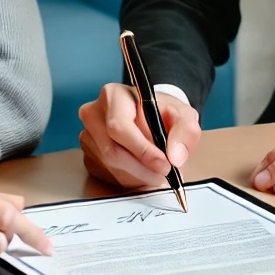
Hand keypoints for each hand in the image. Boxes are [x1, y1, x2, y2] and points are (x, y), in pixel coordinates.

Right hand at [79, 83, 200, 189]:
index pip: (119, 127)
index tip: (164, 164)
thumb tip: (175, 156)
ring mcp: (88, 135)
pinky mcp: (88, 154)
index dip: (142, 151)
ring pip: (112, 167)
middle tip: (165, 173)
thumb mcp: (182, 115)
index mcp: (113, 95)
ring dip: (139, 176)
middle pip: (113, 152)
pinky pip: (108, 175)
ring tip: (157, 170)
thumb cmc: (162, 112)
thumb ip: (186, 132)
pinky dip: (131, 179)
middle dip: (143, 169)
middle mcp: (94, 114)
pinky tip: (143, 170)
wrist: (150, 115)